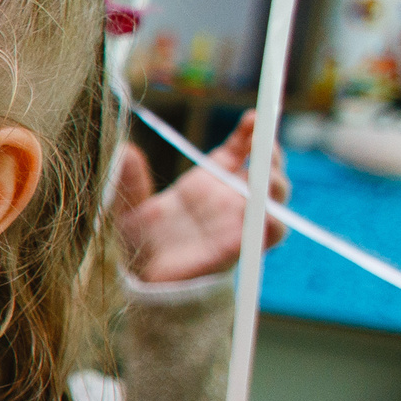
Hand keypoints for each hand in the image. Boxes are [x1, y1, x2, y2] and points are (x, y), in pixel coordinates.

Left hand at [112, 111, 287, 284]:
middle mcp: (228, 200)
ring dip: (276, 185)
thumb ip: (129, 182)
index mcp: (207, 183)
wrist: (142, 282)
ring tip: (266, 173)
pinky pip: (268, 235)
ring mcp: (236, 223)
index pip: (239, 151)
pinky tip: (268, 214)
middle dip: (271, 155)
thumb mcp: (128, 207)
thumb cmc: (140, 242)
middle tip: (264, 142)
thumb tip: (124, 151)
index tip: (252, 118)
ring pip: (273, 200)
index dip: (249, 133)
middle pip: (264, 172)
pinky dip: (273, 223)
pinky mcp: (237, 249)